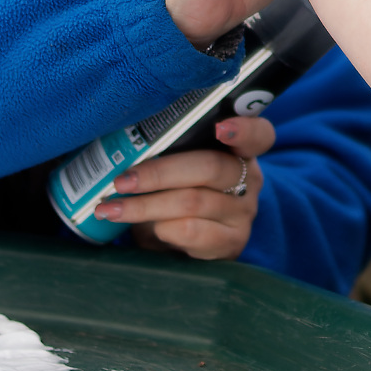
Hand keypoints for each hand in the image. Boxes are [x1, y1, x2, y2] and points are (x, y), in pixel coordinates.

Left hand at [95, 116, 273, 258]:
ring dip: (145, 206)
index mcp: (239, 150)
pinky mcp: (232, 243)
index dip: (244, 129)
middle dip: (159, 173)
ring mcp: (244, 213)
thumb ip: (168, 151)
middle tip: (122, 181)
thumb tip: (125, 145)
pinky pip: (192, 232)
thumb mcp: (176, 168)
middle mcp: (249, 180)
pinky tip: (143, 230)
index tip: (221, 127)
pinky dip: (161, 228)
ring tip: (111, 208)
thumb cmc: (176, 193)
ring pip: (193, 202)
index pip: (258, 135)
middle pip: (209, 167)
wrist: (182, 244)